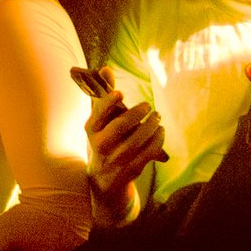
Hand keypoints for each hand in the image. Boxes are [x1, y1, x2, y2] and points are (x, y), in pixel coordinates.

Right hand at [83, 68, 166, 229]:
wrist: (104, 181)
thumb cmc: (103, 142)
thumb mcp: (99, 122)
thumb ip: (103, 95)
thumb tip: (105, 68)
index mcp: (90, 130)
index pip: (98, 113)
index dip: (109, 102)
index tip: (121, 93)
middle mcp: (99, 145)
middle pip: (120, 126)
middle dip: (137, 113)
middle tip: (148, 106)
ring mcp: (115, 160)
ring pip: (137, 139)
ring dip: (151, 126)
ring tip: (157, 118)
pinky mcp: (130, 170)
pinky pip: (148, 153)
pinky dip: (157, 141)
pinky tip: (160, 133)